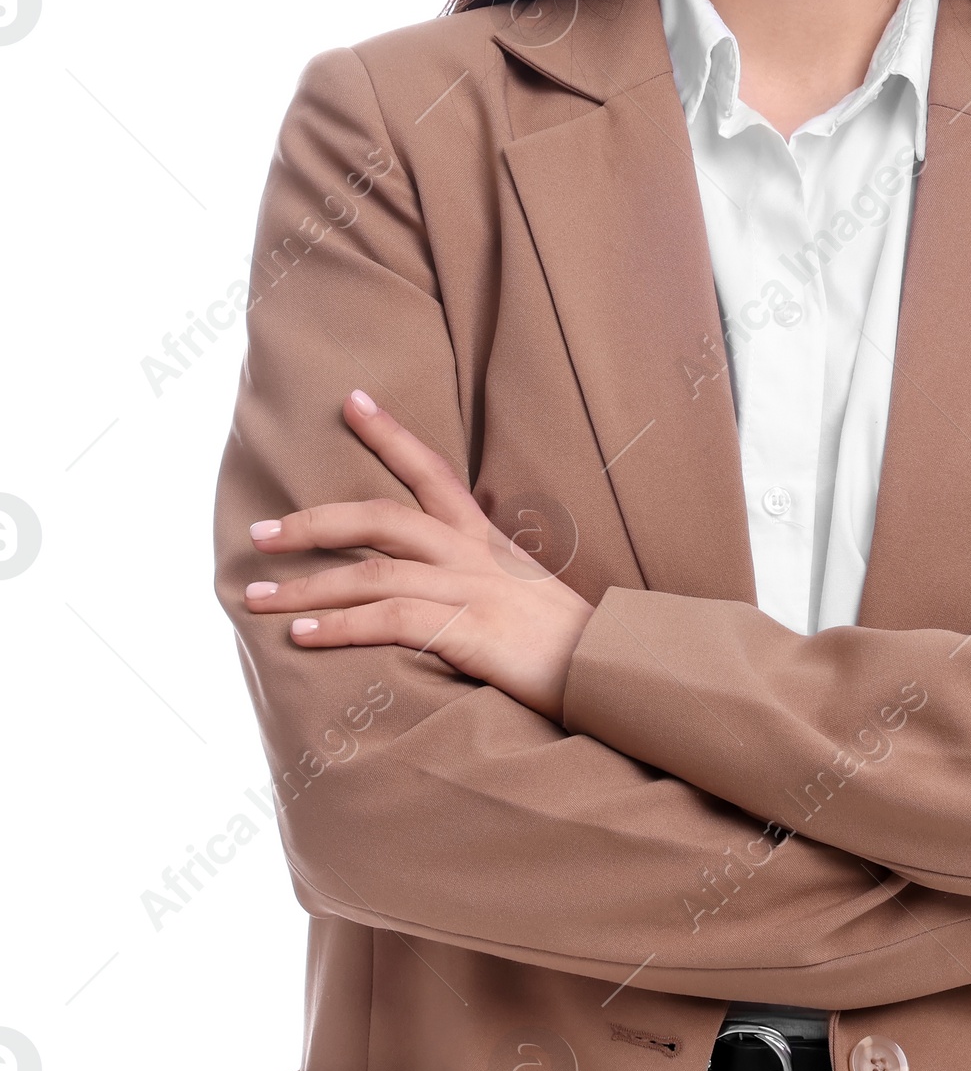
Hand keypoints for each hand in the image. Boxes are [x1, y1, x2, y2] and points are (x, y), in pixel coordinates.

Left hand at [242, 389, 593, 722]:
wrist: (612, 670)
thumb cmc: (567, 643)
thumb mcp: (522, 591)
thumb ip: (478, 577)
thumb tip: (430, 582)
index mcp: (486, 540)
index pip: (432, 471)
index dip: (389, 434)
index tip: (351, 400)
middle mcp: (474, 555)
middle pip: (380, 518)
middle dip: (312, 523)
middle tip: (259, 533)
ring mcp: (472, 591)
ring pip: (372, 573)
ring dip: (306, 586)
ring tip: (257, 598)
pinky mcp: (470, 632)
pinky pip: (391, 620)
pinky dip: (341, 627)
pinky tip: (303, 637)